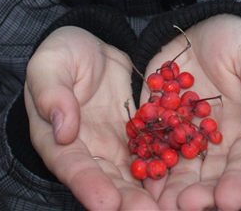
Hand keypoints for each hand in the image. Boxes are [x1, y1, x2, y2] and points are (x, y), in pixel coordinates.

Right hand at [24, 27, 159, 210]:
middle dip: (127, 201)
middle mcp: (89, 152)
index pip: (72, 166)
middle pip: (107, 181)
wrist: (93, 46)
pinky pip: (156, 154)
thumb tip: (62, 130)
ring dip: (151, 195)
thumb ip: (52, 93)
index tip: (106, 204)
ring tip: (172, 208)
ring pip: (134, 177)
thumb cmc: (62, 54)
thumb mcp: (50, 64)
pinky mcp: (140, 137)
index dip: (88, 186)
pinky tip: (190, 183)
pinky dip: (171, 169)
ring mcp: (116, 147)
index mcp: (57, 139)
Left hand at [139, 15, 240, 210]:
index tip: (229, 201)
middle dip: (200, 195)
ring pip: (179, 170)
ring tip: (161, 204)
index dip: (239, 184)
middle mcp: (217, 142)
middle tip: (186, 207)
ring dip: (170, 190)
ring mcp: (186, 135)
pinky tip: (136, 177)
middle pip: (210, 177)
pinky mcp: (159, 123)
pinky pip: (151, 146)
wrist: (205, 26)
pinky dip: (145, 164)